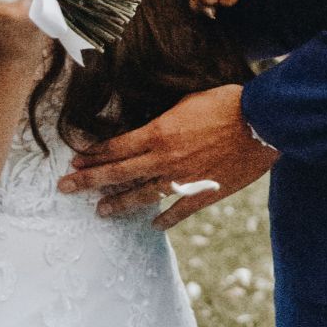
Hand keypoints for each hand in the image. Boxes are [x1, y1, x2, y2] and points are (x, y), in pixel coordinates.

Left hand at [58, 85, 276, 229]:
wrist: (262, 121)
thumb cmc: (226, 102)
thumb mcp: (186, 100)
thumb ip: (164, 118)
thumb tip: (149, 127)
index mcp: (158, 132)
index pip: (116, 147)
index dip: (93, 155)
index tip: (75, 162)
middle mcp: (164, 159)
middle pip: (118, 173)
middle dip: (88, 181)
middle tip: (65, 188)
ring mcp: (183, 179)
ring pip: (142, 196)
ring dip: (118, 204)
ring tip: (99, 211)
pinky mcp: (204, 192)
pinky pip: (178, 211)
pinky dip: (164, 219)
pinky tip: (153, 225)